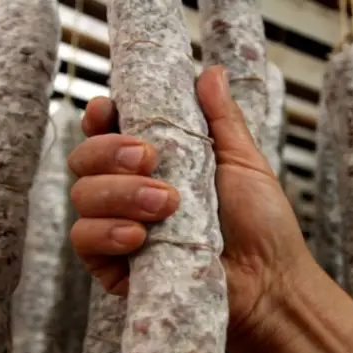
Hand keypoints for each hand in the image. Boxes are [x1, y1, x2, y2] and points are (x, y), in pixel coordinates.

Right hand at [68, 66, 314, 340]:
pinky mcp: (116, 268)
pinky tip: (138, 236)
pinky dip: (106, 232)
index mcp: (156, 164)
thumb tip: (211, 71)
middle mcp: (130, 193)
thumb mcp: (244, 162)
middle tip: (150, 158)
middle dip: (109, 152)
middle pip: (85, 159)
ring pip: (82, 197)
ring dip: (119, 193)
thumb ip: (222, 119)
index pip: (108, 132)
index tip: (110, 109)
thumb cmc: (262, 223)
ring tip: (167, 204)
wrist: (270, 281)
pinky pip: (85, 242)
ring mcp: (119, 230)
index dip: (101, 117)